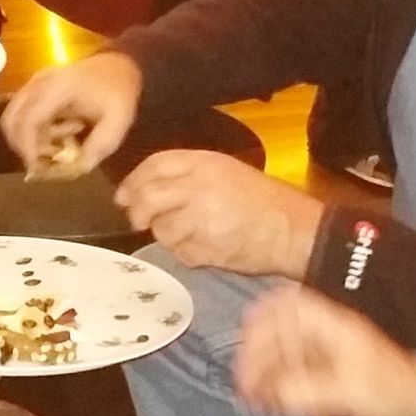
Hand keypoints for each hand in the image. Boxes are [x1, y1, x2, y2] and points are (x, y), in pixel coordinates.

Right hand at [0, 52, 143, 176]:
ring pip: (13, 118)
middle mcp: (39, 83)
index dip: (28, 147)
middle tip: (43, 163)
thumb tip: (81, 167)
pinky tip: (61, 131)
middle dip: (23, 146)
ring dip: (29, 139)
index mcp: (59, 87)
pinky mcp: (34, 88)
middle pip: (11, 119)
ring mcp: (34, 83)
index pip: (29, 119)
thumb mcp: (119, 119)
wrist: (118, 64)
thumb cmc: (118, 91)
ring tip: (59, 144)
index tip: (37, 169)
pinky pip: (22, 114)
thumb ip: (101, 144)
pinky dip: (34, 131)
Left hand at [114, 150, 323, 278]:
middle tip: (139, 220)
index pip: (155, 164)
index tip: (123, 195)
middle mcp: (199, 187)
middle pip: (148, 197)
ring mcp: (201, 219)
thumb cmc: (263, 199)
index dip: (133, 181)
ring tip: (187, 234)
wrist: (293, 230)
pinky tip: (204, 247)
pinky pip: (180, 253)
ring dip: (166, 235)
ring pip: (161, 229)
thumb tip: (144, 189)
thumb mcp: (227, 171)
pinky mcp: (206, 248)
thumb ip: (188, 174)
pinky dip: (185, 253)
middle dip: (137, 211)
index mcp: (205, 162)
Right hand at [236, 287, 415, 415]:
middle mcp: (328, 332)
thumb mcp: (348, 391)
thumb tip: (270, 394)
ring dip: (267, 369)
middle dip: (258, 351)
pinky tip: (272, 400)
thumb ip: (306, 390)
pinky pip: (297, 368)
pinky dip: (280, 381)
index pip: (289, 306)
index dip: (264, 319)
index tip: (245, 343)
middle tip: (244, 381)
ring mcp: (331, 351)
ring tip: (253, 396)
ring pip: (287, 350)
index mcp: (333, 325)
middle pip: (282, 328)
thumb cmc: (391, 392)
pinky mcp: (333, 372)